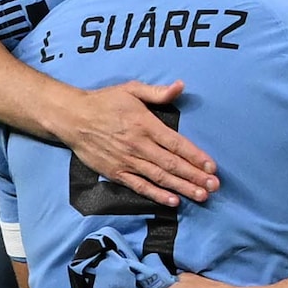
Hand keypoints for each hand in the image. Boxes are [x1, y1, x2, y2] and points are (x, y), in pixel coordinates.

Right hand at [58, 80, 219, 205]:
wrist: (72, 117)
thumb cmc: (104, 101)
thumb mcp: (131, 89)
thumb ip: (157, 92)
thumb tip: (180, 86)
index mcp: (145, 124)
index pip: (176, 143)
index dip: (196, 156)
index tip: (212, 166)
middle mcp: (138, 145)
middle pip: (172, 164)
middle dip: (195, 176)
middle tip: (215, 186)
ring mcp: (127, 161)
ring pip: (159, 178)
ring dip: (182, 187)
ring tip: (202, 195)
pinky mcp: (116, 173)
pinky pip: (140, 186)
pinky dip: (157, 195)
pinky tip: (173, 201)